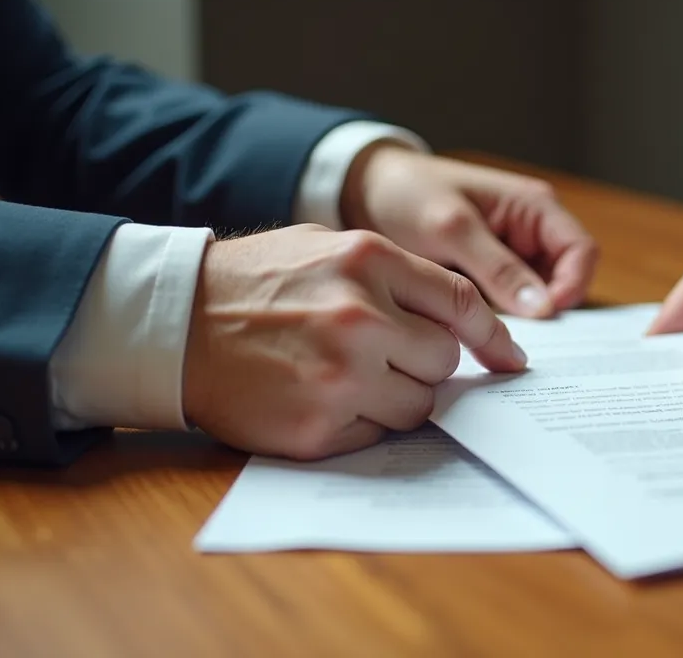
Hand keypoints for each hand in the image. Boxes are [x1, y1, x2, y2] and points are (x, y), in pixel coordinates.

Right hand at [181, 224, 526, 460]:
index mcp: (368, 260)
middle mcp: (362, 317)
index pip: (461, 304)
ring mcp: (340, 376)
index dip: (494, 336)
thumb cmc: (253, 283)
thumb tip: (465, 322)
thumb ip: (395, 275)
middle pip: (443, 360)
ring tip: (345, 377)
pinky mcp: (317, 426)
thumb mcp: (325, 247)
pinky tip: (319, 398)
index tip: (509, 359)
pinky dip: (359, 423)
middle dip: (423, 364)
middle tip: (383, 357)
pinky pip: (375, 434)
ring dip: (396, 398)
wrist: (172, 322)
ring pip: (418, 405)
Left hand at [342, 145, 598, 317]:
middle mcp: (532, 233)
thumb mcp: (451, 228)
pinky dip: (499, 323)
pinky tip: (475, 335)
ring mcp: (512, 258)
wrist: (363, 192)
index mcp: (535, 208)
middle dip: (548, 311)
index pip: (581, 252)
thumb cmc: (408, 193)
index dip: (572, 286)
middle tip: (516, 338)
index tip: (544, 317)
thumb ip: (498, 267)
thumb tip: (545, 309)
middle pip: (566, 282)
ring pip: (539, 300)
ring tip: (490, 337)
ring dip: (523, 322)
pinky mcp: (490, 279)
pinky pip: (510, 308)